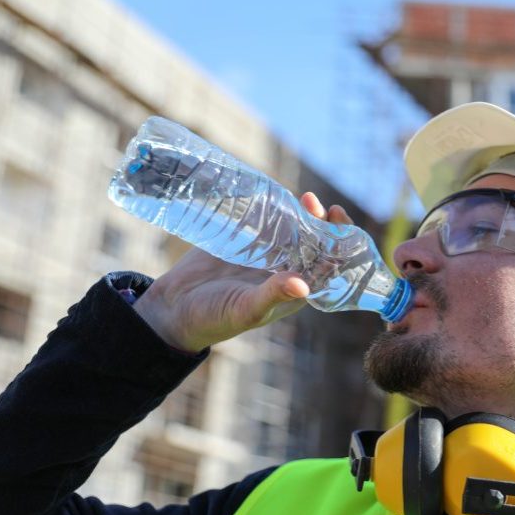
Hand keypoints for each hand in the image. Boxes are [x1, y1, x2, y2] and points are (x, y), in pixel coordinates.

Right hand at [133, 192, 353, 352]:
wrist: (174, 308)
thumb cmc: (215, 318)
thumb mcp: (246, 309)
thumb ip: (273, 296)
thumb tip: (303, 285)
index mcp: (295, 290)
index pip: (328, 266)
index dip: (340, 248)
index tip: (339, 231)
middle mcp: (286, 270)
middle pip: (315, 243)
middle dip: (323, 224)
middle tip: (319, 205)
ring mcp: (266, 254)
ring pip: (295, 229)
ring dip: (303, 214)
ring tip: (306, 198)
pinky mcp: (246, 240)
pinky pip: (268, 222)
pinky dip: (276, 209)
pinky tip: (278, 196)